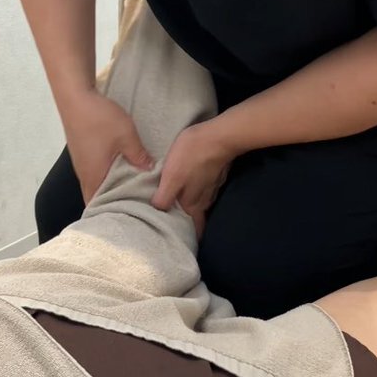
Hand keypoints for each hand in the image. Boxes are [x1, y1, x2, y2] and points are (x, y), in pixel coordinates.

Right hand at [61, 90, 153, 202]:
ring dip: (111, 189)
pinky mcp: (83, 155)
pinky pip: (96, 174)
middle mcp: (84, 175)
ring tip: (132, 190)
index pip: (98, 206)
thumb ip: (139, 156)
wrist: (75, 97)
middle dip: (114, 203)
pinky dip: (107, 178)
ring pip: (97, 185)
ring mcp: (82, 165)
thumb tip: (150, 172)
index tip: (130, 215)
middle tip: (136, 205)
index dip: (112, 213)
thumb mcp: (126, 136)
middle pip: (97, 198)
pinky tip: (121, 172)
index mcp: (93, 176)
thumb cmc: (99, 118)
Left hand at [151, 121, 236, 235]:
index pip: (193, 229)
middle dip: (187, 223)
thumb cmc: (192, 155)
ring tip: (179, 207)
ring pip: (201, 204)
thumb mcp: (171, 177)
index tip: (177, 241)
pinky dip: (198, 192)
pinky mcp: (216, 175)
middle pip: (196, 217)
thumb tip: (157, 211)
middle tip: (174, 225)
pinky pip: (205, 190)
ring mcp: (213, 188)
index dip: (185, 235)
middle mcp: (205, 200)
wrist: (220, 136)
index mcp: (193, 204)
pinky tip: (191, 186)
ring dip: (192, 207)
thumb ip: (164, 197)